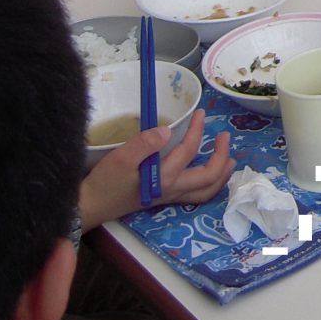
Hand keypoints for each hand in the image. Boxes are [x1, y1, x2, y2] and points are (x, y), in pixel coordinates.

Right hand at [78, 106, 235, 229]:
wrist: (90, 205)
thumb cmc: (105, 181)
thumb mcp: (121, 158)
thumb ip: (144, 144)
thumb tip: (168, 130)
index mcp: (164, 179)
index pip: (189, 152)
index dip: (198, 131)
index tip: (202, 113)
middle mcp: (172, 190)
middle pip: (208, 178)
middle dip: (222, 156)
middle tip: (225, 137)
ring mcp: (169, 197)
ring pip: (205, 192)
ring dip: (221, 176)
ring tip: (230, 160)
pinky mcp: (162, 198)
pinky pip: (195, 195)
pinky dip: (209, 185)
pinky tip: (207, 175)